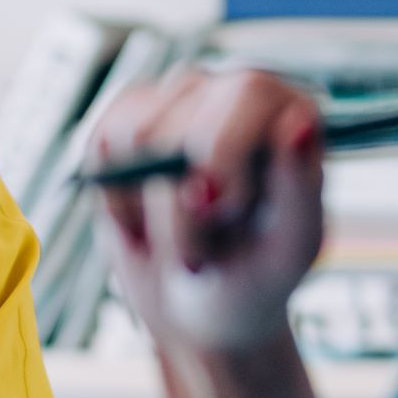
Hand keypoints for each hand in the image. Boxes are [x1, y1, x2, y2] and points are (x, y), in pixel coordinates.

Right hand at [92, 69, 325, 353]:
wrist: (201, 305)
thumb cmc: (257, 276)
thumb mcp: (290, 248)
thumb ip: (298, 186)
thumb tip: (298, 123)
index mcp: (286, 109)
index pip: (246, 92)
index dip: (223, 153)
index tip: (224, 210)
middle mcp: (229, 91)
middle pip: (178, 122)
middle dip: (176, 205)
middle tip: (200, 252)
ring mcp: (173, 99)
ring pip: (134, 138)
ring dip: (150, 210)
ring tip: (179, 236)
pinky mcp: (124, 119)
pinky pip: (99, 149)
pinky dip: (116, 203)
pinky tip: (144, 220)